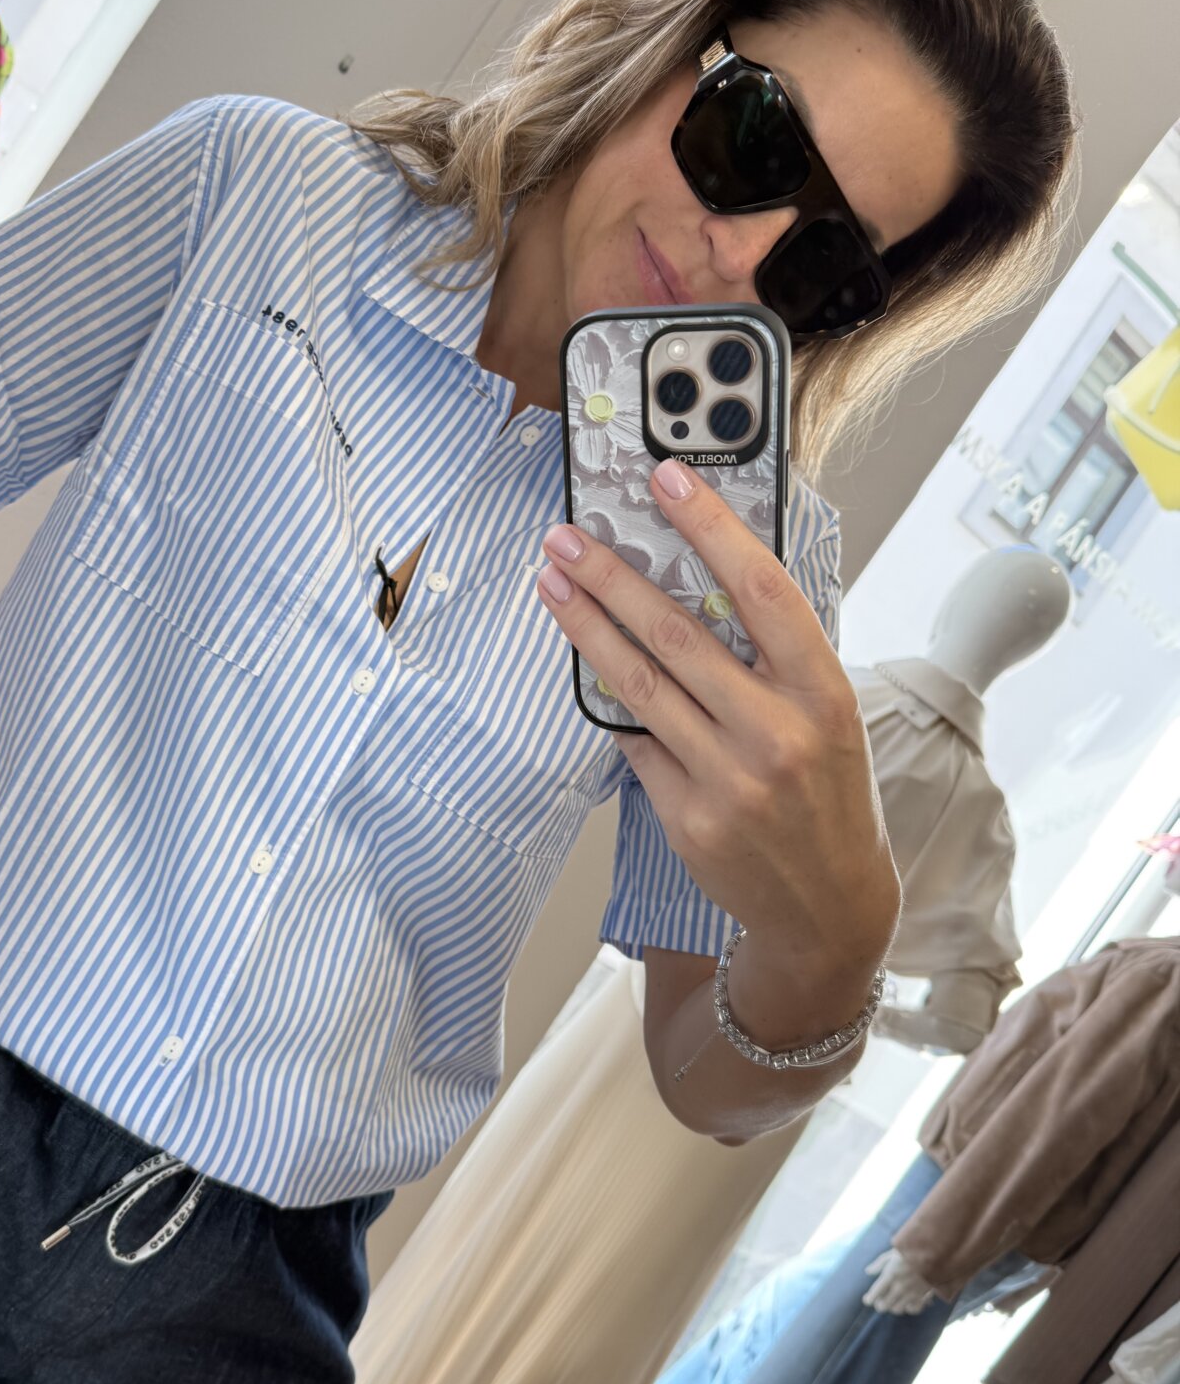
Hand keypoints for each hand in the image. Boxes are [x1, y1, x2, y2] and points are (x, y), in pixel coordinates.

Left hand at [535, 462, 899, 971]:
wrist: (831, 904)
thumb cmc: (829, 791)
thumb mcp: (828, 713)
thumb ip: (773, 655)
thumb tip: (699, 577)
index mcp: (822, 692)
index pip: (761, 590)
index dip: (711, 527)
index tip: (666, 479)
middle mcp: (776, 733)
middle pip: (676, 634)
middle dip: (610, 576)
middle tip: (566, 537)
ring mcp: (728, 780)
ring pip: (639, 684)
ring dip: (587, 626)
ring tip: (552, 583)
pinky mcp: (687, 817)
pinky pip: (636, 742)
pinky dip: (614, 703)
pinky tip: (589, 662)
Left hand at [862, 1248, 937, 1314]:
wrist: (937, 1253)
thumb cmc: (913, 1249)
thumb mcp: (893, 1252)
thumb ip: (880, 1264)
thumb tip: (868, 1271)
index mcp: (890, 1274)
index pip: (876, 1293)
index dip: (869, 1298)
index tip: (867, 1300)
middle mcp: (900, 1287)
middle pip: (885, 1305)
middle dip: (880, 1304)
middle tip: (879, 1301)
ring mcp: (912, 1294)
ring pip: (897, 1309)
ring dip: (893, 1306)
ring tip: (893, 1301)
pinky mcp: (923, 1296)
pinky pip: (913, 1309)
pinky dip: (909, 1308)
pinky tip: (908, 1302)